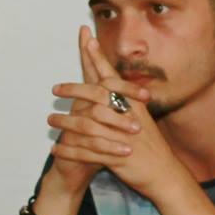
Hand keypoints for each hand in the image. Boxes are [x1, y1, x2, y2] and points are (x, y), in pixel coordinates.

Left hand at [46, 27, 185, 201]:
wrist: (164, 174)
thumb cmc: (151, 146)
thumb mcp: (143, 119)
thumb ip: (128, 103)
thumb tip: (114, 87)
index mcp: (134, 105)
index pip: (113, 77)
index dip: (99, 58)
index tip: (87, 39)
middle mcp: (127, 117)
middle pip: (97, 95)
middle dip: (74, 88)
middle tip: (55, 88)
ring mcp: (121, 137)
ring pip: (87, 124)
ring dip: (65, 123)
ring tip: (49, 121)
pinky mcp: (116, 157)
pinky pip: (86, 153)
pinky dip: (69, 152)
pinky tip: (55, 151)